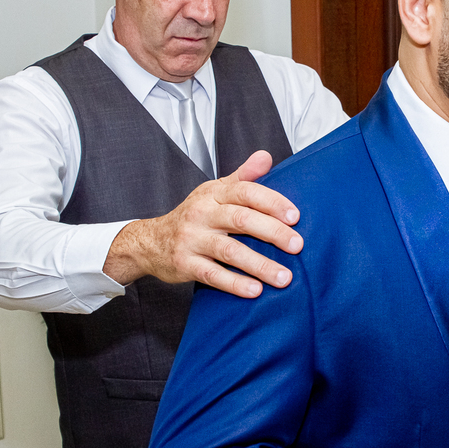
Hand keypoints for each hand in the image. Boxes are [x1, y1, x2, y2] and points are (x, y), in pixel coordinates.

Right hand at [102, 151, 302, 297]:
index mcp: (214, 194)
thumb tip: (266, 156)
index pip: (246, 192)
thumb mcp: (214, 191)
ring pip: (230, 251)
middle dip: (272, 232)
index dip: (272, 202)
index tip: (295, 216)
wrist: (150, 241)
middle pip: (241, 219)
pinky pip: (212, 274)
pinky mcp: (184, 264)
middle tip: (298, 245)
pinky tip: (255, 291)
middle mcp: (202, 213)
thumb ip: (243, 176)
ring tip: (284, 277)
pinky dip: (234, 283)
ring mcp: (192, 239)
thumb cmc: (193, 216)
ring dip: (259, 265)